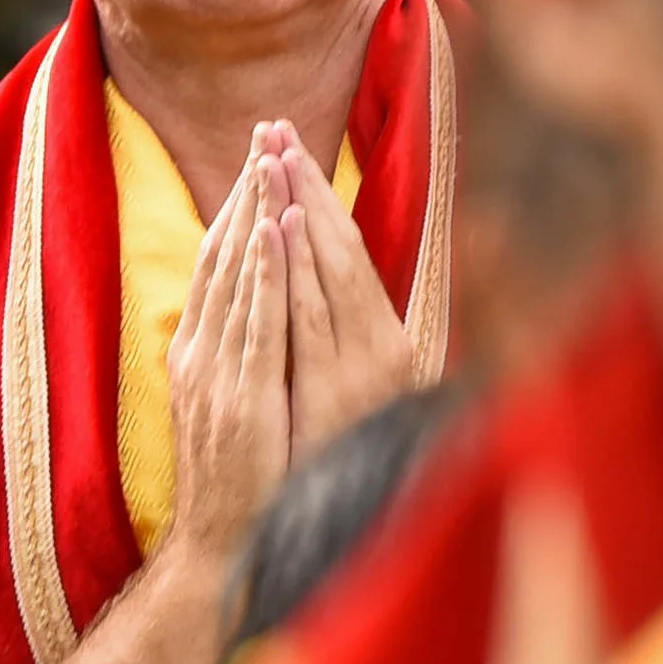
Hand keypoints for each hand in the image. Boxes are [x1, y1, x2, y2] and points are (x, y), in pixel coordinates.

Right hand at [164, 131, 293, 560]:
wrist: (218, 543)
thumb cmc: (236, 478)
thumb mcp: (233, 402)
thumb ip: (240, 354)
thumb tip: (260, 310)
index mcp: (197, 350)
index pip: (220, 261)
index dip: (238, 205)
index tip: (261, 154)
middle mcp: (199, 351)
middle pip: (224, 254)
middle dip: (247, 190)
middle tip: (267, 129)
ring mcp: (216, 371)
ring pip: (238, 274)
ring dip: (256, 212)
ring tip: (274, 156)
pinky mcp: (241, 393)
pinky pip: (255, 319)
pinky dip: (264, 271)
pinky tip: (276, 229)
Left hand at [275, 123, 417, 456]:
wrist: (320, 534)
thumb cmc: (335, 472)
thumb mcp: (351, 399)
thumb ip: (346, 342)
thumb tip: (319, 290)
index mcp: (387, 344)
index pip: (349, 253)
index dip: (319, 198)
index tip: (290, 150)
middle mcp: (378, 351)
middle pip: (337, 251)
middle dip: (304, 187)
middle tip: (276, 130)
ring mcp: (354, 372)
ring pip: (325, 274)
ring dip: (300, 211)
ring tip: (275, 157)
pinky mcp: (329, 393)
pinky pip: (308, 320)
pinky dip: (296, 271)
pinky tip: (282, 232)